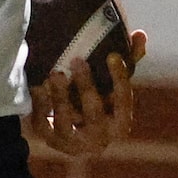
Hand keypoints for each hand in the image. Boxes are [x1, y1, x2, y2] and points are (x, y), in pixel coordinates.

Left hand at [25, 30, 146, 156]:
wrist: (70, 135)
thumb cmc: (99, 103)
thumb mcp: (113, 86)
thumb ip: (127, 62)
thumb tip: (140, 35)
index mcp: (119, 124)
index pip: (123, 101)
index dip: (119, 78)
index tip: (112, 55)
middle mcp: (99, 138)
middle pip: (93, 112)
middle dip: (86, 86)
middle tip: (77, 60)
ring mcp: (72, 142)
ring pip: (65, 120)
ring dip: (60, 95)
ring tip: (55, 72)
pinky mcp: (49, 139)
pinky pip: (42, 122)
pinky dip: (40, 102)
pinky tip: (37, 84)